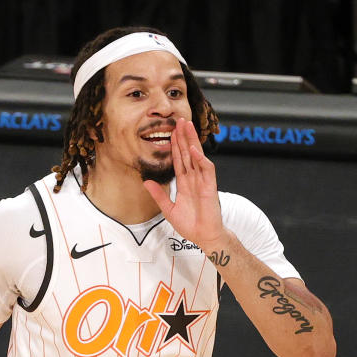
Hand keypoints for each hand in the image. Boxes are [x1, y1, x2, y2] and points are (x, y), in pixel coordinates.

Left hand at [143, 118, 224, 249]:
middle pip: (188, 153)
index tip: (171, 131)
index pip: (179, 159)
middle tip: (179, 120)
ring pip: (197, 156)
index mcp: (185, 183)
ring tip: (187, 126)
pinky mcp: (210, 187)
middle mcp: (194, 179)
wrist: (203, 237)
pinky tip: (195, 149)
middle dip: (183, 136)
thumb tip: (146, 182)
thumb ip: (159, 195)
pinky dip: (201, 159)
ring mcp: (202, 181)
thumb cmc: (190, 225)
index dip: (175, 145)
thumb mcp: (169, 209)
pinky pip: (206, 169)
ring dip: (192, 141)